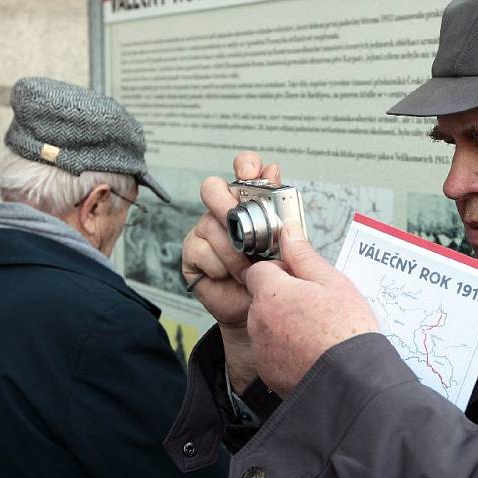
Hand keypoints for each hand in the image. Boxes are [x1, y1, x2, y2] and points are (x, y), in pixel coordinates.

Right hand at [181, 152, 278, 388]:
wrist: (260, 311)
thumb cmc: (274, 274)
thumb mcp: (285, 240)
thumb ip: (279, 207)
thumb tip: (274, 171)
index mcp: (250, 202)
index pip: (243, 168)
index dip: (245, 166)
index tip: (252, 173)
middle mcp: (224, 212)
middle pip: (213, 188)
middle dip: (227, 205)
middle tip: (242, 225)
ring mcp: (206, 231)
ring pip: (210, 224)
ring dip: (233, 250)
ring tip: (248, 268)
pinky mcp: (193, 253)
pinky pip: (200, 250)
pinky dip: (220, 265)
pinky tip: (230, 276)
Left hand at [244, 222, 378, 396]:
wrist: (351, 380)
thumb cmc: (346, 329)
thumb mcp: (332, 282)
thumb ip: (304, 256)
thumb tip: (288, 232)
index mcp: (271, 294)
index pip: (260, 270)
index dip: (282, 273)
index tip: (303, 283)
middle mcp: (258, 320)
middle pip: (263, 299)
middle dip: (283, 300)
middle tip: (316, 309)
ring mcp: (261, 348)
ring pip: (266, 326)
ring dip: (284, 325)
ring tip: (317, 333)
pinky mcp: (267, 371)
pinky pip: (272, 352)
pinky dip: (286, 351)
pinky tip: (311, 353)